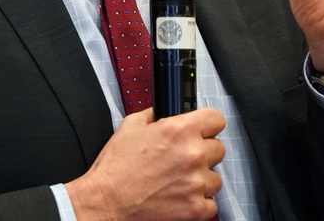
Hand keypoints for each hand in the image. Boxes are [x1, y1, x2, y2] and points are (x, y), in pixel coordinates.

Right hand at [65, 107, 225, 220]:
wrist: (105, 203)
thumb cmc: (115, 170)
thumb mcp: (131, 126)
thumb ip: (155, 115)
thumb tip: (164, 113)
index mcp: (180, 130)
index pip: (216, 119)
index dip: (208, 125)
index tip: (204, 131)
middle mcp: (192, 155)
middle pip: (218, 149)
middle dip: (202, 153)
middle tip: (183, 160)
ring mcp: (196, 183)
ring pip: (216, 178)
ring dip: (201, 179)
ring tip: (179, 181)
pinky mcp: (195, 208)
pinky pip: (211, 204)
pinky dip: (198, 203)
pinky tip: (181, 198)